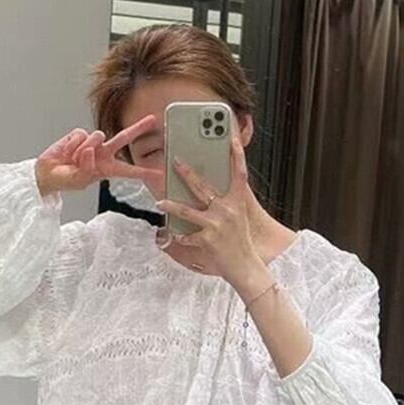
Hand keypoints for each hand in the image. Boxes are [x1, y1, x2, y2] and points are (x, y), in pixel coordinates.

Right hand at [35, 114, 164, 195]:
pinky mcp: (79, 135)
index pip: (129, 171)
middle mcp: (103, 153)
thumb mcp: (79, 181)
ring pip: (97, 136)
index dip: (144, 172)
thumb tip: (90, 150)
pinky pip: (80, 135)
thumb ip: (87, 169)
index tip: (160, 174)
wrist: (47, 173)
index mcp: (107, 169)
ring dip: (83, 149)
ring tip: (73, 160)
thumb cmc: (65, 179)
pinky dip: (72, 145)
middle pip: (123, 138)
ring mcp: (91, 143)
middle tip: (153, 119)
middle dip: (138, 128)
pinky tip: (67, 152)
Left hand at [156, 136, 258, 284]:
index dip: (237, 155)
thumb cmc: (239, 240)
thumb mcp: (238, 216)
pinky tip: (176, 236)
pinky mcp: (207, 239)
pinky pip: (187, 236)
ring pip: (187, 211)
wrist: (244, 265)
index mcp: (237, 202)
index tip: (230, 139)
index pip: (239, 174)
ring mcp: (216, 224)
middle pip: (202, 187)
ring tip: (159, 202)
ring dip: (171, 206)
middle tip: (175, 161)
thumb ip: (226, 201)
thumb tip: (209, 190)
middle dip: (187, 173)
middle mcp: (227, 210)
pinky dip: (181, 237)